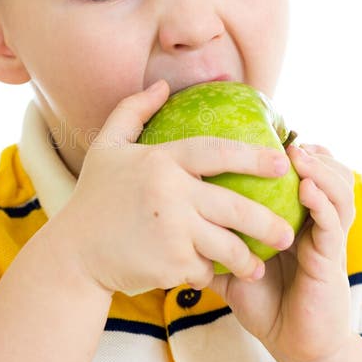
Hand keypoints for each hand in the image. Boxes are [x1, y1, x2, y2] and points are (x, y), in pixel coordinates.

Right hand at [56, 80, 295, 295]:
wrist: (73, 255)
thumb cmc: (93, 199)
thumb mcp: (106, 148)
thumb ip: (132, 112)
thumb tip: (162, 86)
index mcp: (160, 161)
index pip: (216, 152)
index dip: (253, 155)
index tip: (281, 162)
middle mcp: (170, 194)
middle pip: (236, 207)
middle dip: (268, 223)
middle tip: (288, 232)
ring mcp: (172, 231)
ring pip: (227, 246)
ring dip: (247, 259)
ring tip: (256, 265)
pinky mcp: (170, 264)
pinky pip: (204, 269)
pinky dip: (207, 274)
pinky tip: (205, 275)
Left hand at [210, 143, 355, 361]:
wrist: (295, 347)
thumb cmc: (266, 306)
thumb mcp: (232, 269)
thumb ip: (211, 245)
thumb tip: (170, 228)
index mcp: (296, 219)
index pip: (303, 176)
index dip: (294, 152)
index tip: (270, 133)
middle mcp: (315, 223)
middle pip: (328, 172)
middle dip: (312, 152)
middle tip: (288, 139)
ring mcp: (326, 238)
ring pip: (339, 189)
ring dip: (321, 169)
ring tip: (299, 155)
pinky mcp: (332, 258)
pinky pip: (332, 222)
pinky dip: (322, 201)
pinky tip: (307, 190)